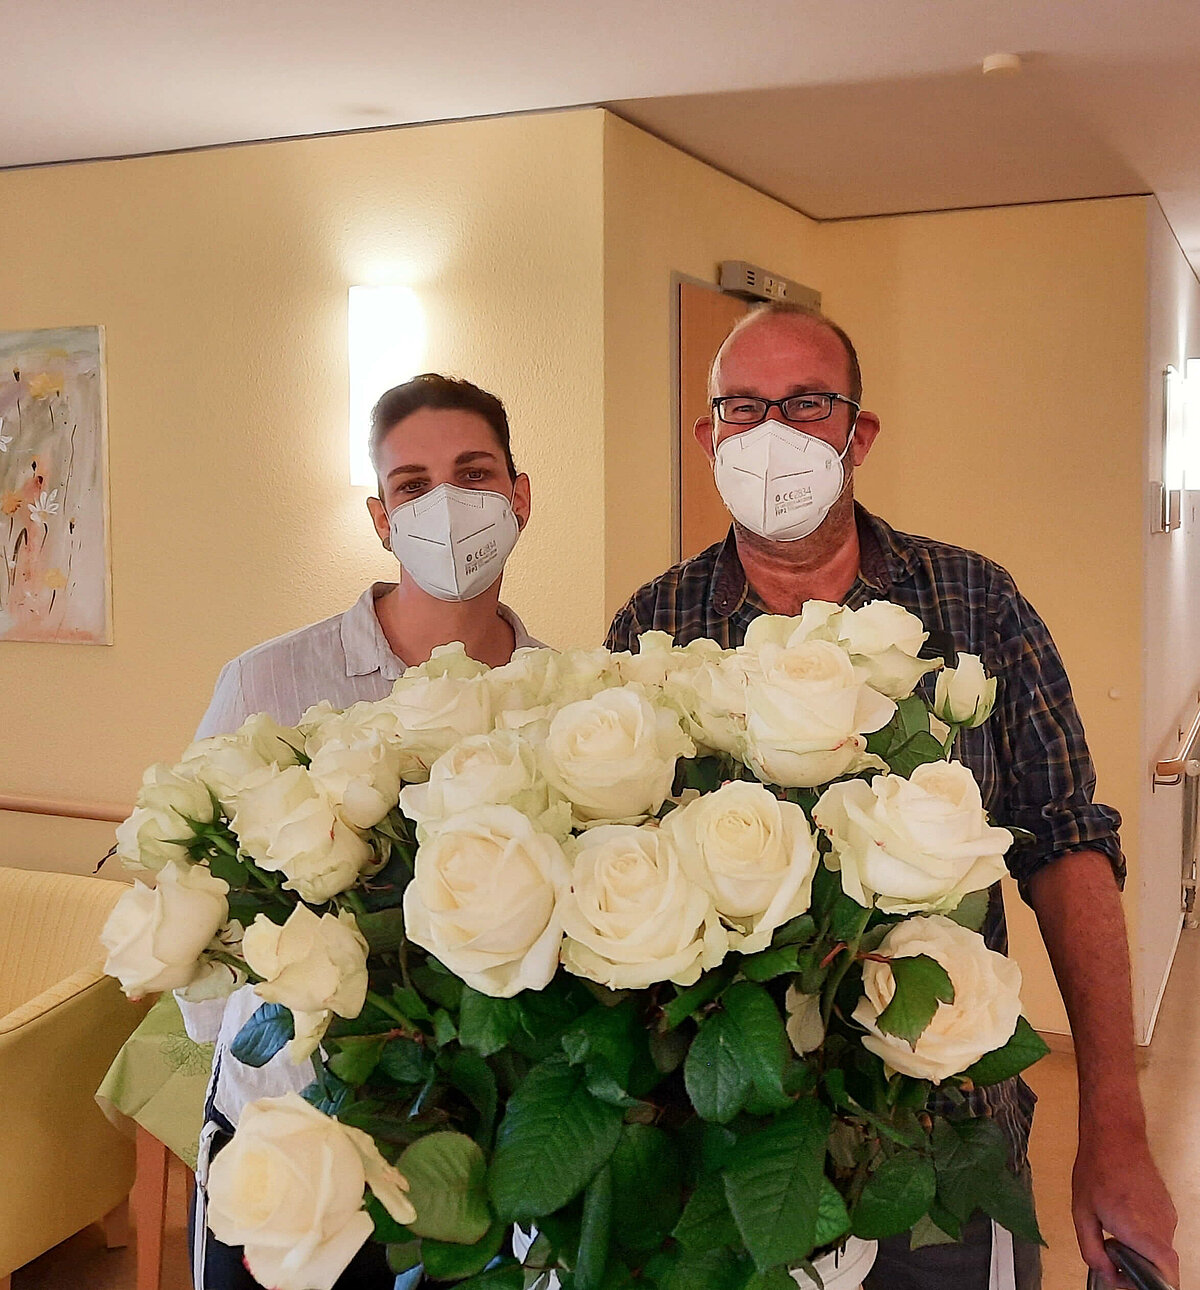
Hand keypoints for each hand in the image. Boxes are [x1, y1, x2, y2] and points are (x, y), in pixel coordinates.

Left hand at [1072, 1123, 1177, 1287]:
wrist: (1115, 1136)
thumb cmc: (1097, 1170)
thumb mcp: (1081, 1213)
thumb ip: (1092, 1250)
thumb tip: (1106, 1273)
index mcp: (1140, 1232)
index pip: (1166, 1275)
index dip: (1148, 1285)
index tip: (1126, 1279)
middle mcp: (1160, 1227)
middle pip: (1162, 1266)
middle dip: (1140, 1269)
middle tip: (1115, 1258)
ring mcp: (1168, 1216)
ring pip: (1161, 1248)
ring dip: (1142, 1250)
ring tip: (1115, 1230)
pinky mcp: (1168, 1207)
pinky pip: (1160, 1232)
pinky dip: (1145, 1234)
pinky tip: (1124, 1217)